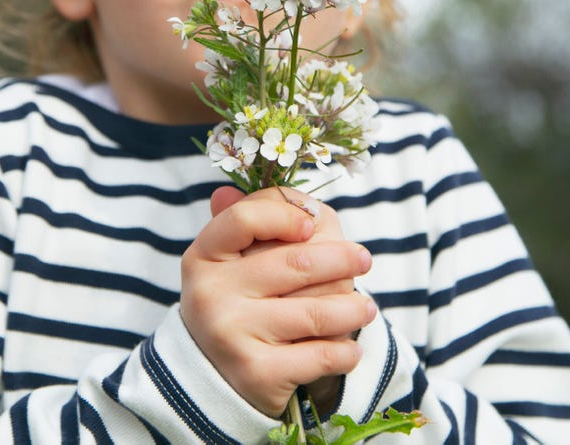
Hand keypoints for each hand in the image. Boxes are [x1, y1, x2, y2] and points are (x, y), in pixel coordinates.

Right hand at [180, 186, 374, 416]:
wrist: (214, 381)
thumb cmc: (238, 304)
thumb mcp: (232, 261)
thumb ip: (247, 222)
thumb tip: (231, 189)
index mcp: (203, 257)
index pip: (244, 219)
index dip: (284, 215)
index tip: (312, 224)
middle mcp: (210, 294)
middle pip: (297, 262)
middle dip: (342, 260)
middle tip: (364, 259)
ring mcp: (231, 334)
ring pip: (318, 311)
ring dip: (355, 309)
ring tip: (366, 308)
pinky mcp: (257, 373)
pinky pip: (322, 354)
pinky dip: (347, 351)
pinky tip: (352, 349)